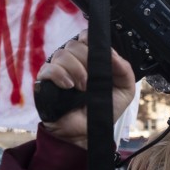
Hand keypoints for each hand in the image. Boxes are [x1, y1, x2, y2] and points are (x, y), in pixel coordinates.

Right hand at [37, 32, 136, 147]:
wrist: (88, 133)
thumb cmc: (103, 111)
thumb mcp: (124, 90)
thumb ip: (124, 69)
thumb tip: (112, 53)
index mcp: (89, 59)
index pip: (85, 37)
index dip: (90, 41)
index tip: (98, 55)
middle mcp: (72, 61)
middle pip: (74, 44)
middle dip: (86, 60)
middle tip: (91, 81)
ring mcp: (57, 70)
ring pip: (62, 54)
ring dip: (76, 70)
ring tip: (82, 87)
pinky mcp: (44, 82)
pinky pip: (49, 69)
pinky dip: (60, 75)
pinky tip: (69, 86)